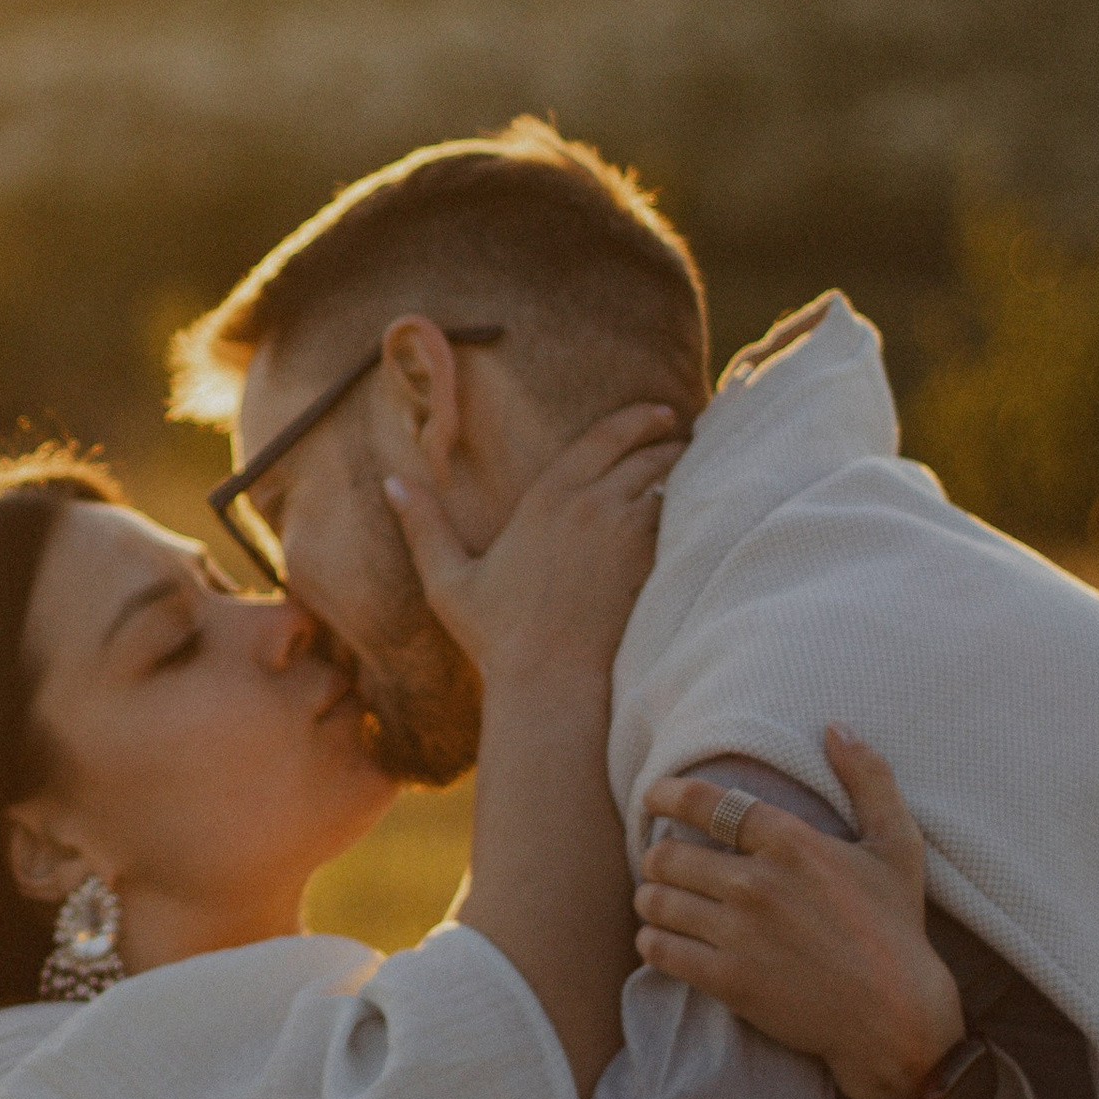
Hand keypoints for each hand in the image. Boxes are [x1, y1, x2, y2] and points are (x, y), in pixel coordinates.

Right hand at [385, 402, 679, 694]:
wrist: (550, 684)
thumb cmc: (497, 636)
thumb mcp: (448, 581)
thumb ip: (424, 526)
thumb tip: (393, 482)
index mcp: (548, 499)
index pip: (606, 437)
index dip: (638, 419)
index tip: (660, 414)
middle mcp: (594, 507)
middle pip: (649, 454)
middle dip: (671, 441)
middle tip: (688, 436)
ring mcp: (629, 537)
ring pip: (673, 484)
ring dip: (688, 472)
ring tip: (700, 467)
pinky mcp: (652, 568)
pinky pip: (685, 522)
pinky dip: (696, 510)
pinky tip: (705, 511)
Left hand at [636, 728, 964, 1098]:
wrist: (896, 1018)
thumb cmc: (896, 928)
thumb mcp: (898, 846)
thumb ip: (870, 779)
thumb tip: (836, 727)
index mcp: (791, 843)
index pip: (703, 804)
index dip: (665, 794)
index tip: (653, 796)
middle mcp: (757, 884)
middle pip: (667, 854)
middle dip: (658, 856)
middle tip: (665, 864)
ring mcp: (739, 934)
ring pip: (656, 901)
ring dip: (651, 898)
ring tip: (661, 901)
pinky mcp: (728, 980)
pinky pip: (659, 950)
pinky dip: (652, 942)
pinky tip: (662, 940)